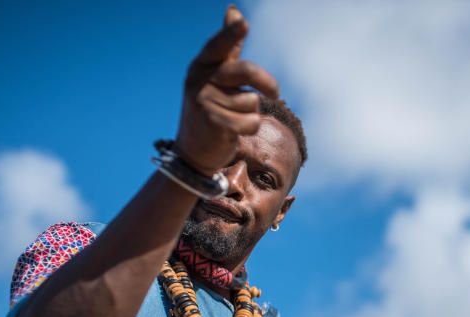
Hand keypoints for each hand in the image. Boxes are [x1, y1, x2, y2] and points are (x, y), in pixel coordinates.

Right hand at [175, 6, 279, 174]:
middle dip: (268, 83)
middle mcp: (200, 80)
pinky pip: (250, 122)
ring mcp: (204, 102)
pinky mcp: (213, 124)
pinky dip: (250, 128)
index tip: (243, 22)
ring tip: (234, 119)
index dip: (231, 34)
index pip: (220, 46)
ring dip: (251, 113)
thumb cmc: (212, 108)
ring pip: (252, 102)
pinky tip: (234, 132)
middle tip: (275, 93)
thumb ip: (228, 47)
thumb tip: (234, 10)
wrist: (193, 150)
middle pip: (247, 72)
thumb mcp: (216, 75)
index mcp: (202, 64)